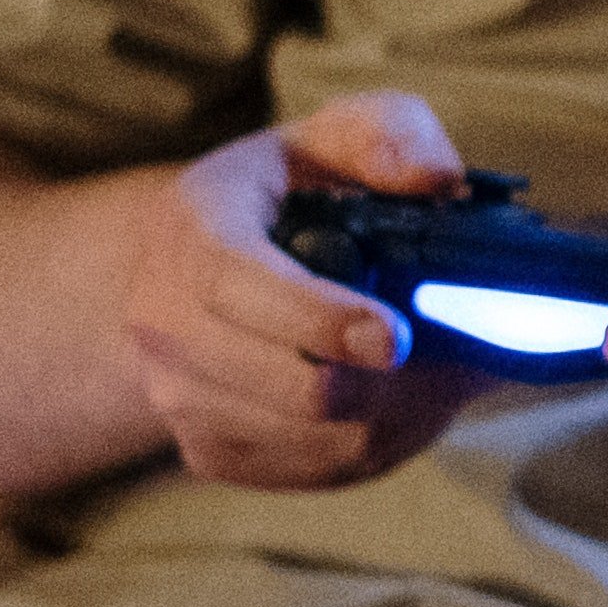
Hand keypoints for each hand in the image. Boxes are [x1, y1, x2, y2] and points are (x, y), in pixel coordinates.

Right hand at [126, 92, 487, 488]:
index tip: (395, 338)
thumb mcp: (340, 135)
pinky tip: (395, 399)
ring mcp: (177, 393)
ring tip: (429, 369)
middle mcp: (164, 318)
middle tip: (444, 352)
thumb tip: (436, 178)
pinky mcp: (210, 449)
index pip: (235, 284)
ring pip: (310, 439)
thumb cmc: (295, 192)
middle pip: (283, 385)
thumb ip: (392, 134)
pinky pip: (310, 471)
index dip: (316, 317)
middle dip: (383, 381)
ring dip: (393, 414)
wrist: (221, 264)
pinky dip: (374, 445)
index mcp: (190, 229)